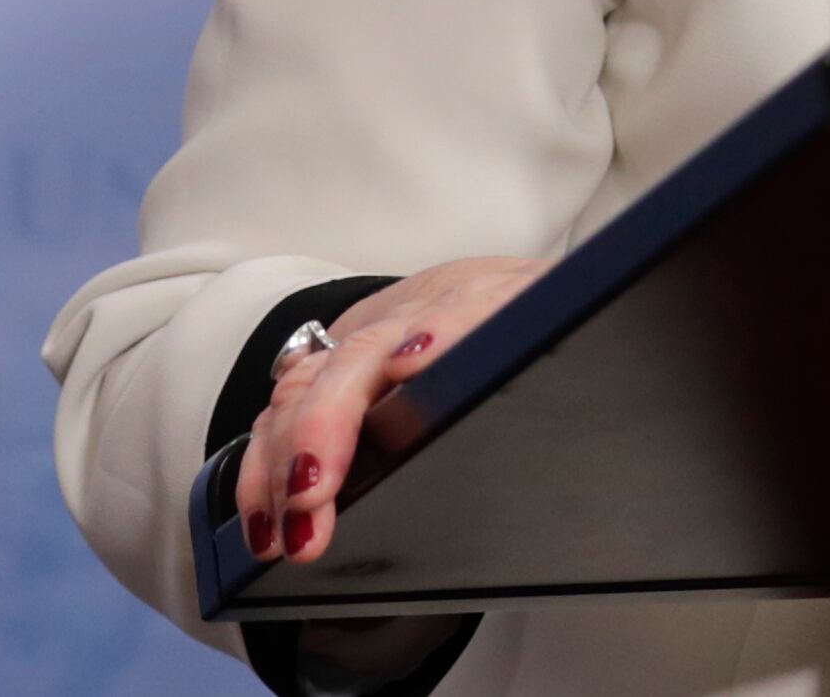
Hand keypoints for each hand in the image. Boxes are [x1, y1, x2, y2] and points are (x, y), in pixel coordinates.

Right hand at [237, 256, 545, 565]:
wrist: (507, 302)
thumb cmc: (544, 334)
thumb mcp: (565, 333)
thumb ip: (555, 343)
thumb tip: (537, 380)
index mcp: (497, 294)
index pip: (470, 303)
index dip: (445, 327)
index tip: (418, 360)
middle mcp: (423, 308)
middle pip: (362, 353)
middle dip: (328, 424)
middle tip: (315, 497)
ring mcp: (371, 336)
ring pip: (308, 385)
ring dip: (285, 460)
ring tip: (286, 534)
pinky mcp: (336, 371)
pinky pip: (284, 413)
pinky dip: (265, 468)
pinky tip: (264, 523)